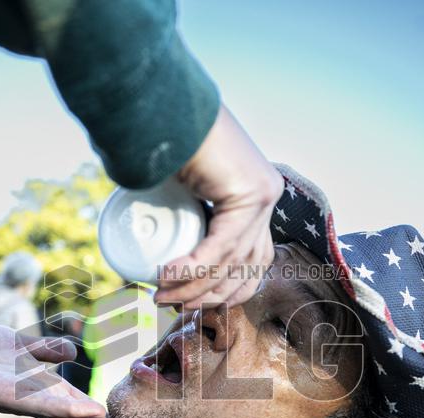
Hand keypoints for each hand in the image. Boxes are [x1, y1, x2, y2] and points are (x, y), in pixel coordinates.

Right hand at [155, 105, 281, 310]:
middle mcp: (265, 196)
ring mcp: (262, 194)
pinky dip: (192, 267)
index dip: (228, 290)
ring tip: (161, 296)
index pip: (254, 260)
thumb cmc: (164, 143)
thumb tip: (158, 251)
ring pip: (231, 262)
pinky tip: (167, 275)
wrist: (165, 107)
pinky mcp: (250, 192)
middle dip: (208, 296)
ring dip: (193, 287)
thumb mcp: (182, 189)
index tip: (195, 303)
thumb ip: (182, 215)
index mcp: (256, 197)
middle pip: (245, 267)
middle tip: (170, 304)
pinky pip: (221, 246)